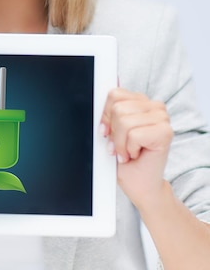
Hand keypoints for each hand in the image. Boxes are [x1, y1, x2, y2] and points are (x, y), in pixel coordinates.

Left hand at [100, 87, 172, 209]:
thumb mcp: (110, 130)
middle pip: (118, 108)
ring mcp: (162, 117)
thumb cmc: (124, 158)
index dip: (105, 115)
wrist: (139, 184)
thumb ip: (110, 109)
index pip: (114, 94)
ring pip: (124, 121)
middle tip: (119, 145)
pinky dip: (129, 148)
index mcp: (140, 101)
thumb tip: (106, 84)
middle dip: (113, 132)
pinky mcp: (165, 131)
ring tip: (128, 151)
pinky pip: (133, 134)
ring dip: (121, 143)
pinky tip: (136, 154)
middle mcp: (154, 106)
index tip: (105, 131)